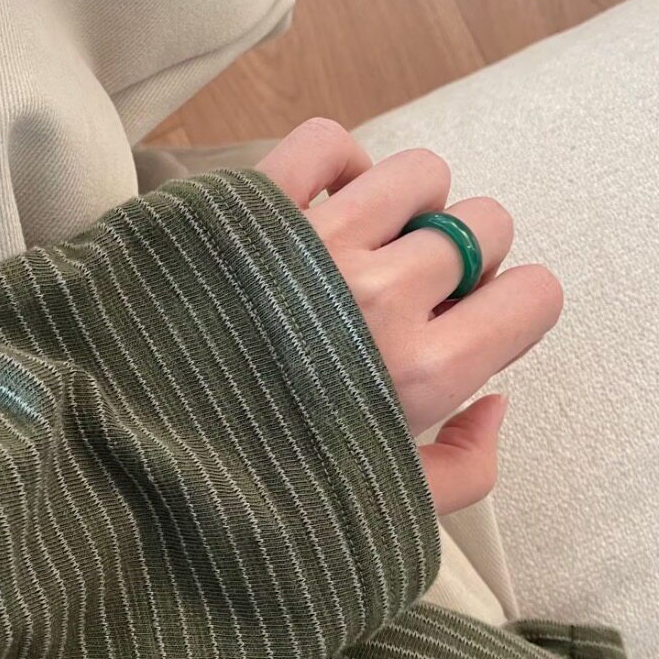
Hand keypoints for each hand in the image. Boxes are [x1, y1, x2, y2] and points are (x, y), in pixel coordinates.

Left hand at [257, 118, 562, 514]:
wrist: (123, 454)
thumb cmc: (254, 492)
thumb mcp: (381, 515)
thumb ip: (464, 471)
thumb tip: (493, 402)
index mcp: (421, 375)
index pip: (535, 295)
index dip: (513, 311)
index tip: (473, 330)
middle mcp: (379, 298)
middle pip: (484, 226)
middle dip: (465, 259)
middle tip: (417, 298)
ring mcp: (314, 243)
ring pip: (421, 174)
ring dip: (410, 207)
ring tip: (372, 249)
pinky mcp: (250, 208)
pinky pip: (330, 143)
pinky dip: (338, 165)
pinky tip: (324, 210)